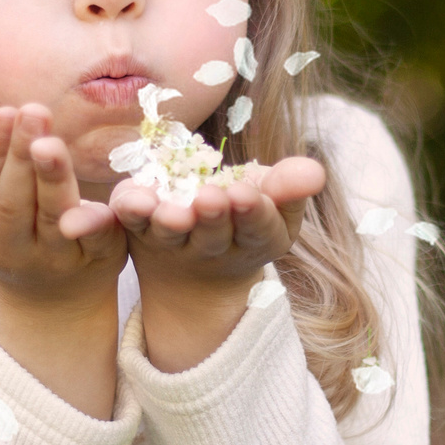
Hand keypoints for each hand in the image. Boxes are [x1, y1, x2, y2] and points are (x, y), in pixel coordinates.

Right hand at [0, 104, 123, 296]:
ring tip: (51, 141)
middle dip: (21, 156)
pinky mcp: (96, 260)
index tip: (3, 112)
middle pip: (13, 203)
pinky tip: (99, 194)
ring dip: (53, 176)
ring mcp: (53, 260)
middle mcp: (10, 252)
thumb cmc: (12, 230)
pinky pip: (97, 237)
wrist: (53, 295)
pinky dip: (94, 218)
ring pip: (52, 216)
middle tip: (32, 111)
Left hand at [109, 155, 325, 371]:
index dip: (252, 214)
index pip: (257, 230)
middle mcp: (210, 246)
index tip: (247, 195)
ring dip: (169, 221)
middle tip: (210, 198)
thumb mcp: (276, 209)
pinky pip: (131, 222)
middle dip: (212, 216)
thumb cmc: (245, 223)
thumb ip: (291, 189)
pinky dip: (129, 210)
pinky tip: (130, 198)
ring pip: (169, 234)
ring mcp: (171, 241)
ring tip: (171, 211)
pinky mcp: (138, 229)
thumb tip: (315, 171)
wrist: (196, 272)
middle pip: (212, 234)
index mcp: (252, 240)